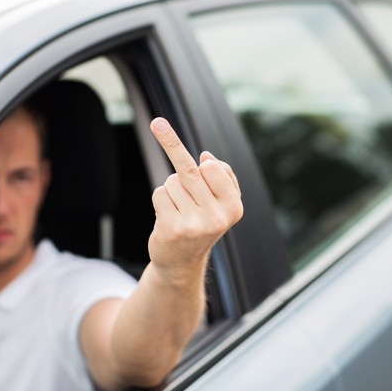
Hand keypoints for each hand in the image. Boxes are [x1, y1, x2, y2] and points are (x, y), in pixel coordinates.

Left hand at [147, 118, 242, 282]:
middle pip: (189, 170)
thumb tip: (206, 156)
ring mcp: (194, 224)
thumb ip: (222, 175)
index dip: (203, 162)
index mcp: (233, 207)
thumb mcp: (223, 202)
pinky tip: (169, 216)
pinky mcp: (172, 228)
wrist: (182, 262)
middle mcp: (216, 217)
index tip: (193, 148)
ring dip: (172, 189)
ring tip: (180, 208)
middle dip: (173, 149)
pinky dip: (161, 200)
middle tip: (158, 128)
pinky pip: (159, 194)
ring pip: (172, 182)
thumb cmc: (203, 223)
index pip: (212, 167)